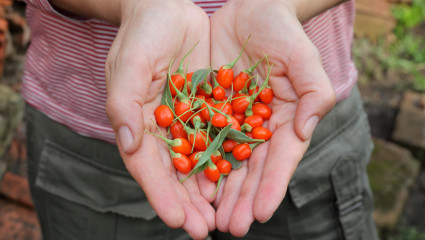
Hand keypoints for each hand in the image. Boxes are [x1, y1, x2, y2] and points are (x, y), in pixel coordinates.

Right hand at [104, 1, 212, 238]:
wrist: (168, 8)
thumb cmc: (142, 34)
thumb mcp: (129, 64)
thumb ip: (123, 104)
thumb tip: (129, 144)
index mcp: (138, 124)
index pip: (147, 167)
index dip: (160, 194)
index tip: (176, 220)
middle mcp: (163, 129)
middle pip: (175, 174)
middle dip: (188, 204)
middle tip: (204, 230)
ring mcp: (188, 121)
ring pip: (199, 163)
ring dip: (211, 192)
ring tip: (224, 218)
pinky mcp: (209, 108)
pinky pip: (220, 138)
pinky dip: (228, 161)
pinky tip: (239, 181)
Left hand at [210, 0, 335, 235]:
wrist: (250, 8)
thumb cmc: (282, 31)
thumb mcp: (304, 57)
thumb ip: (314, 92)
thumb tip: (306, 129)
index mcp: (285, 120)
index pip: (281, 160)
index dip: (272, 186)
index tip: (262, 213)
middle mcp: (259, 127)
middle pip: (252, 169)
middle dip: (243, 199)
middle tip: (232, 227)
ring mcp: (232, 121)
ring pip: (225, 162)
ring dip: (219, 192)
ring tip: (211, 218)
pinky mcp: (209, 109)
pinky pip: (201, 139)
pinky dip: (197, 163)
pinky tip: (191, 185)